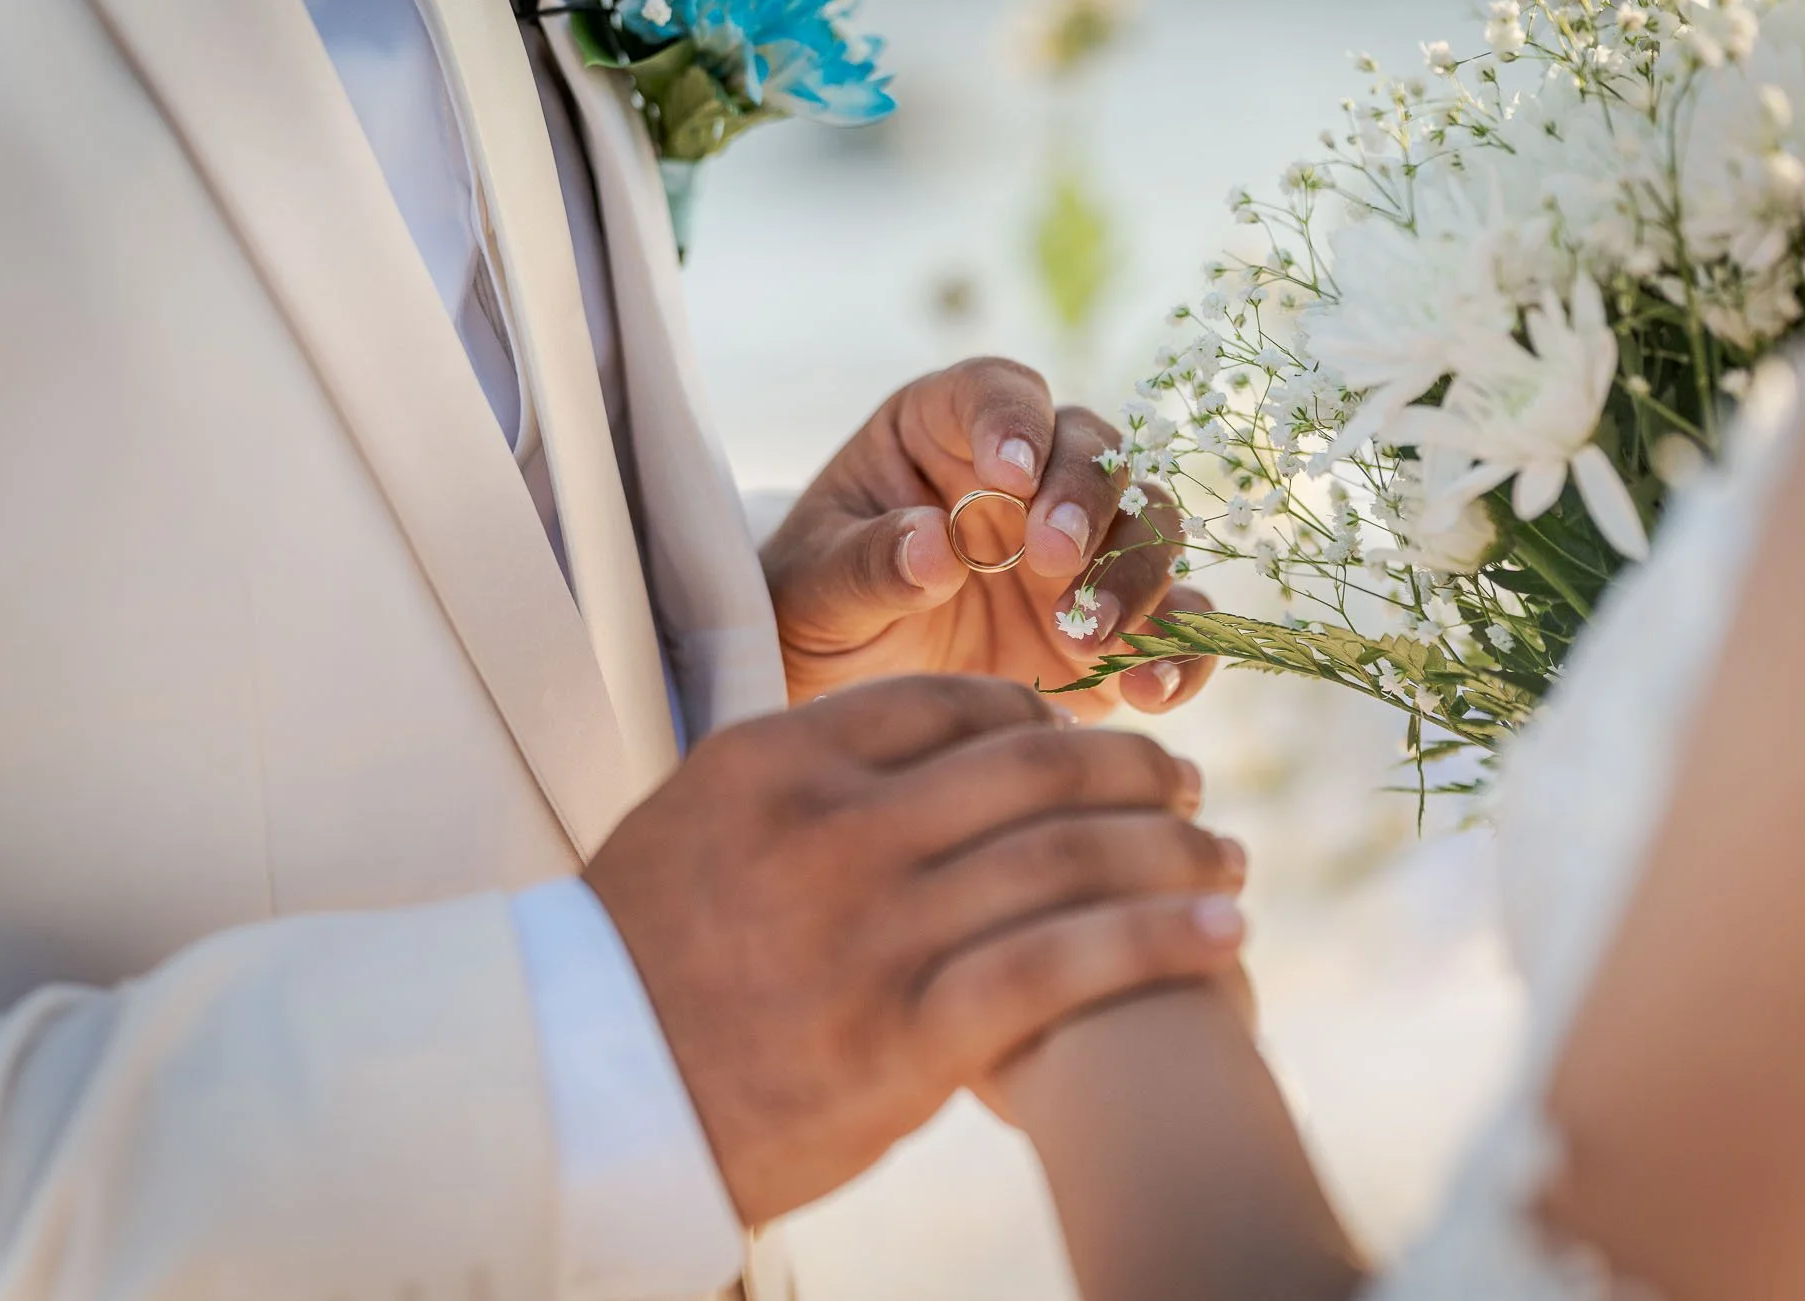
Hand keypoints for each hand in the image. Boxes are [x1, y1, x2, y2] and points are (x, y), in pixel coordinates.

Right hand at [585, 675, 1247, 1226]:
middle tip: (1188, 785)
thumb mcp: (701, 823)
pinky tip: (1219, 937)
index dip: (1052, 718)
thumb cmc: (641, 961)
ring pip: (1067, 857)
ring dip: (1172, 852)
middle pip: (1034, 767)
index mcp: (780, 759)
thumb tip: (913, 762)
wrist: (578, 1099)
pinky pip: (1062, 966)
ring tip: (1226, 860)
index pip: (955, 705)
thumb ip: (809, 779)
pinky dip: (1157, 941)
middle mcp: (833, 826)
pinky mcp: (904, 1035)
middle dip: (1134, 770)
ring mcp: (870, 927)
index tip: (1093, 739)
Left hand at [761, 358, 1219, 720]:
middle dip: (1085, 500)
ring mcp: (1084, 549)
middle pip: (1095, 452)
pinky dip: (1179, 651)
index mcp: (944, 431)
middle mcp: (1031, 477)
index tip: (1005, 475)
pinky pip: (1175, 624)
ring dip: (1135, 575)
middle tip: (1053, 559)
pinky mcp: (1117, 623)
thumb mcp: (816, 592)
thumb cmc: (816, 614)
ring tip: (1087, 638)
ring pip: (1149, 528)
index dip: (1012, 422)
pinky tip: (1151, 691)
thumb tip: (934, 545)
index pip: (997, 392)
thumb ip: (868, 566)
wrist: (842, 694)